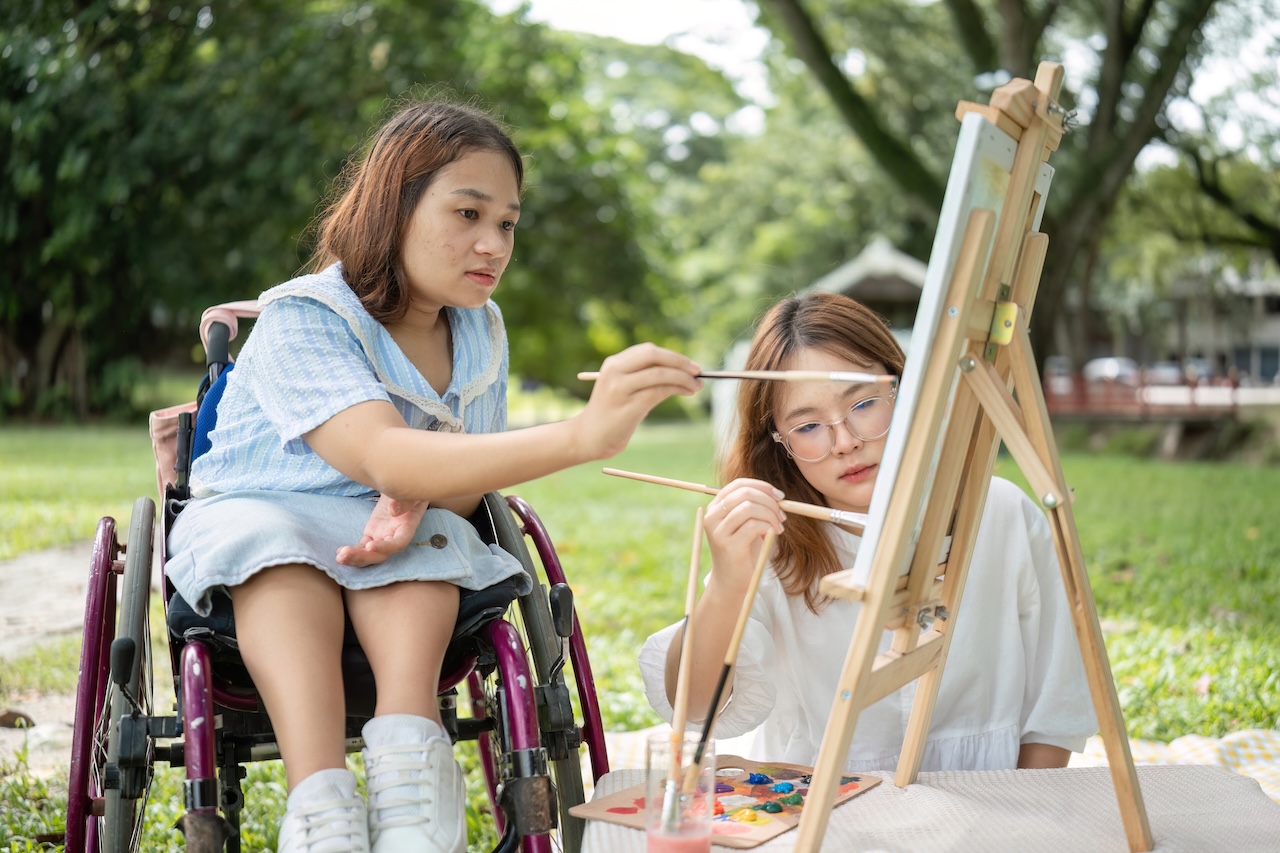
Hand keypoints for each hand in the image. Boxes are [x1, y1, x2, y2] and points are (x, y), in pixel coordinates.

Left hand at [337, 495, 429, 566]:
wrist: (400, 489)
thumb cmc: (409, 489)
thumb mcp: (410, 492)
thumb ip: (405, 500)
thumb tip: (393, 511)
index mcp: (407, 528)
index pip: (398, 543)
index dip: (385, 548)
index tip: (370, 546)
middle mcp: (395, 537)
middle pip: (380, 555)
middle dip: (363, 557)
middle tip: (345, 555)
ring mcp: (382, 537)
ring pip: (369, 554)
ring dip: (354, 558)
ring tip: (339, 557)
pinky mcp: (372, 534)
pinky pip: (362, 547)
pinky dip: (351, 552)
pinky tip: (339, 553)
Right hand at [575, 343, 701, 458]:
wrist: (588, 438)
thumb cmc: (611, 414)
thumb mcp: (623, 388)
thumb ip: (643, 377)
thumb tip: (681, 371)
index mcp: (613, 364)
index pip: (648, 351)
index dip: (673, 355)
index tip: (690, 365)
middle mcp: (614, 372)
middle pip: (654, 356)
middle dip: (680, 362)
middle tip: (698, 371)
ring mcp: (619, 389)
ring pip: (660, 374)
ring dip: (684, 378)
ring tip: (696, 386)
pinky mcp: (628, 408)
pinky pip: (659, 392)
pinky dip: (677, 390)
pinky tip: (686, 393)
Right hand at [703, 478, 786, 594]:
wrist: (731, 582)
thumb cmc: (743, 551)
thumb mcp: (747, 524)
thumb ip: (754, 507)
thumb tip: (776, 494)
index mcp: (716, 507)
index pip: (738, 484)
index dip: (761, 486)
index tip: (779, 496)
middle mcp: (712, 516)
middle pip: (744, 493)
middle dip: (769, 500)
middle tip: (782, 513)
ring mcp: (718, 530)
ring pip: (749, 507)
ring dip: (771, 514)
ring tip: (779, 526)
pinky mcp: (728, 545)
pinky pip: (754, 525)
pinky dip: (769, 527)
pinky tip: (773, 535)